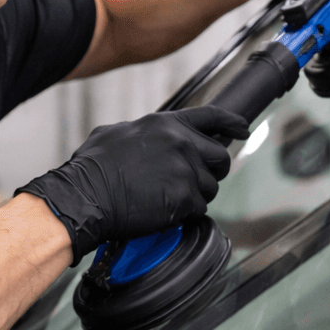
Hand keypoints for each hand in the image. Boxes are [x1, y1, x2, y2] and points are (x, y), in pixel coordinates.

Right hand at [16, 105, 248, 262]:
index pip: (211, 116)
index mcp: (166, 124)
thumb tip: (149, 138)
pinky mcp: (185, 198)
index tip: (243, 128)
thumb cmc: (92, 168)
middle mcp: (181, 143)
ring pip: (211, 187)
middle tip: (196, 181)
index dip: (232, 122)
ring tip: (169, 198)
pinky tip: (166, 211)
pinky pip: (199, 208)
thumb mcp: (115, 134)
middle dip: (213, 170)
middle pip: (220, 157)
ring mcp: (186, 170)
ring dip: (196, 195)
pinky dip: (186, 213)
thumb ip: (142, 132)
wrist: (86, 197)